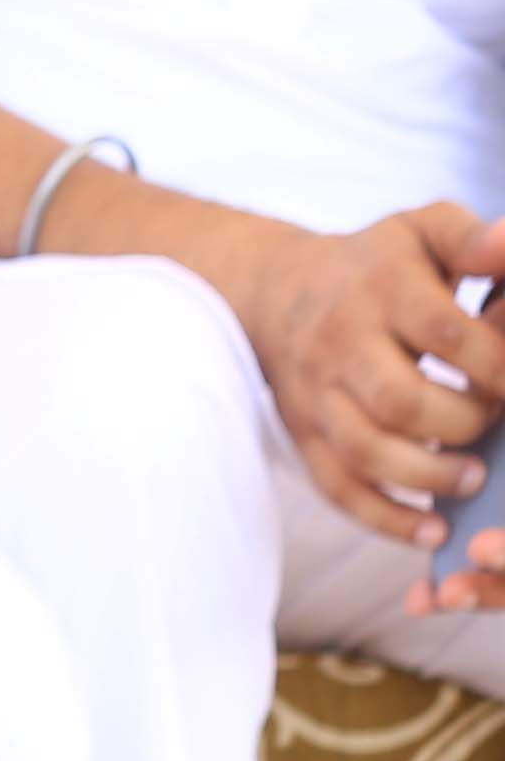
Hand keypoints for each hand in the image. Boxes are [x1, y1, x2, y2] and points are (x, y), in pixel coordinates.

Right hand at [205, 198, 504, 539]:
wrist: (278, 293)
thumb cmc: (378, 263)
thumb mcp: (424, 229)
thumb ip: (473, 237)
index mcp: (382, 289)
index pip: (445, 334)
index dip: (496, 363)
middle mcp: (342, 345)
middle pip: (400, 400)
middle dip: (462, 422)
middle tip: (496, 423)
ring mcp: (316, 397)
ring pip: (366, 452)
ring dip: (427, 476)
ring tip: (473, 479)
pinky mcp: (304, 437)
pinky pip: (338, 488)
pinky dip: (386, 518)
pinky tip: (433, 531)